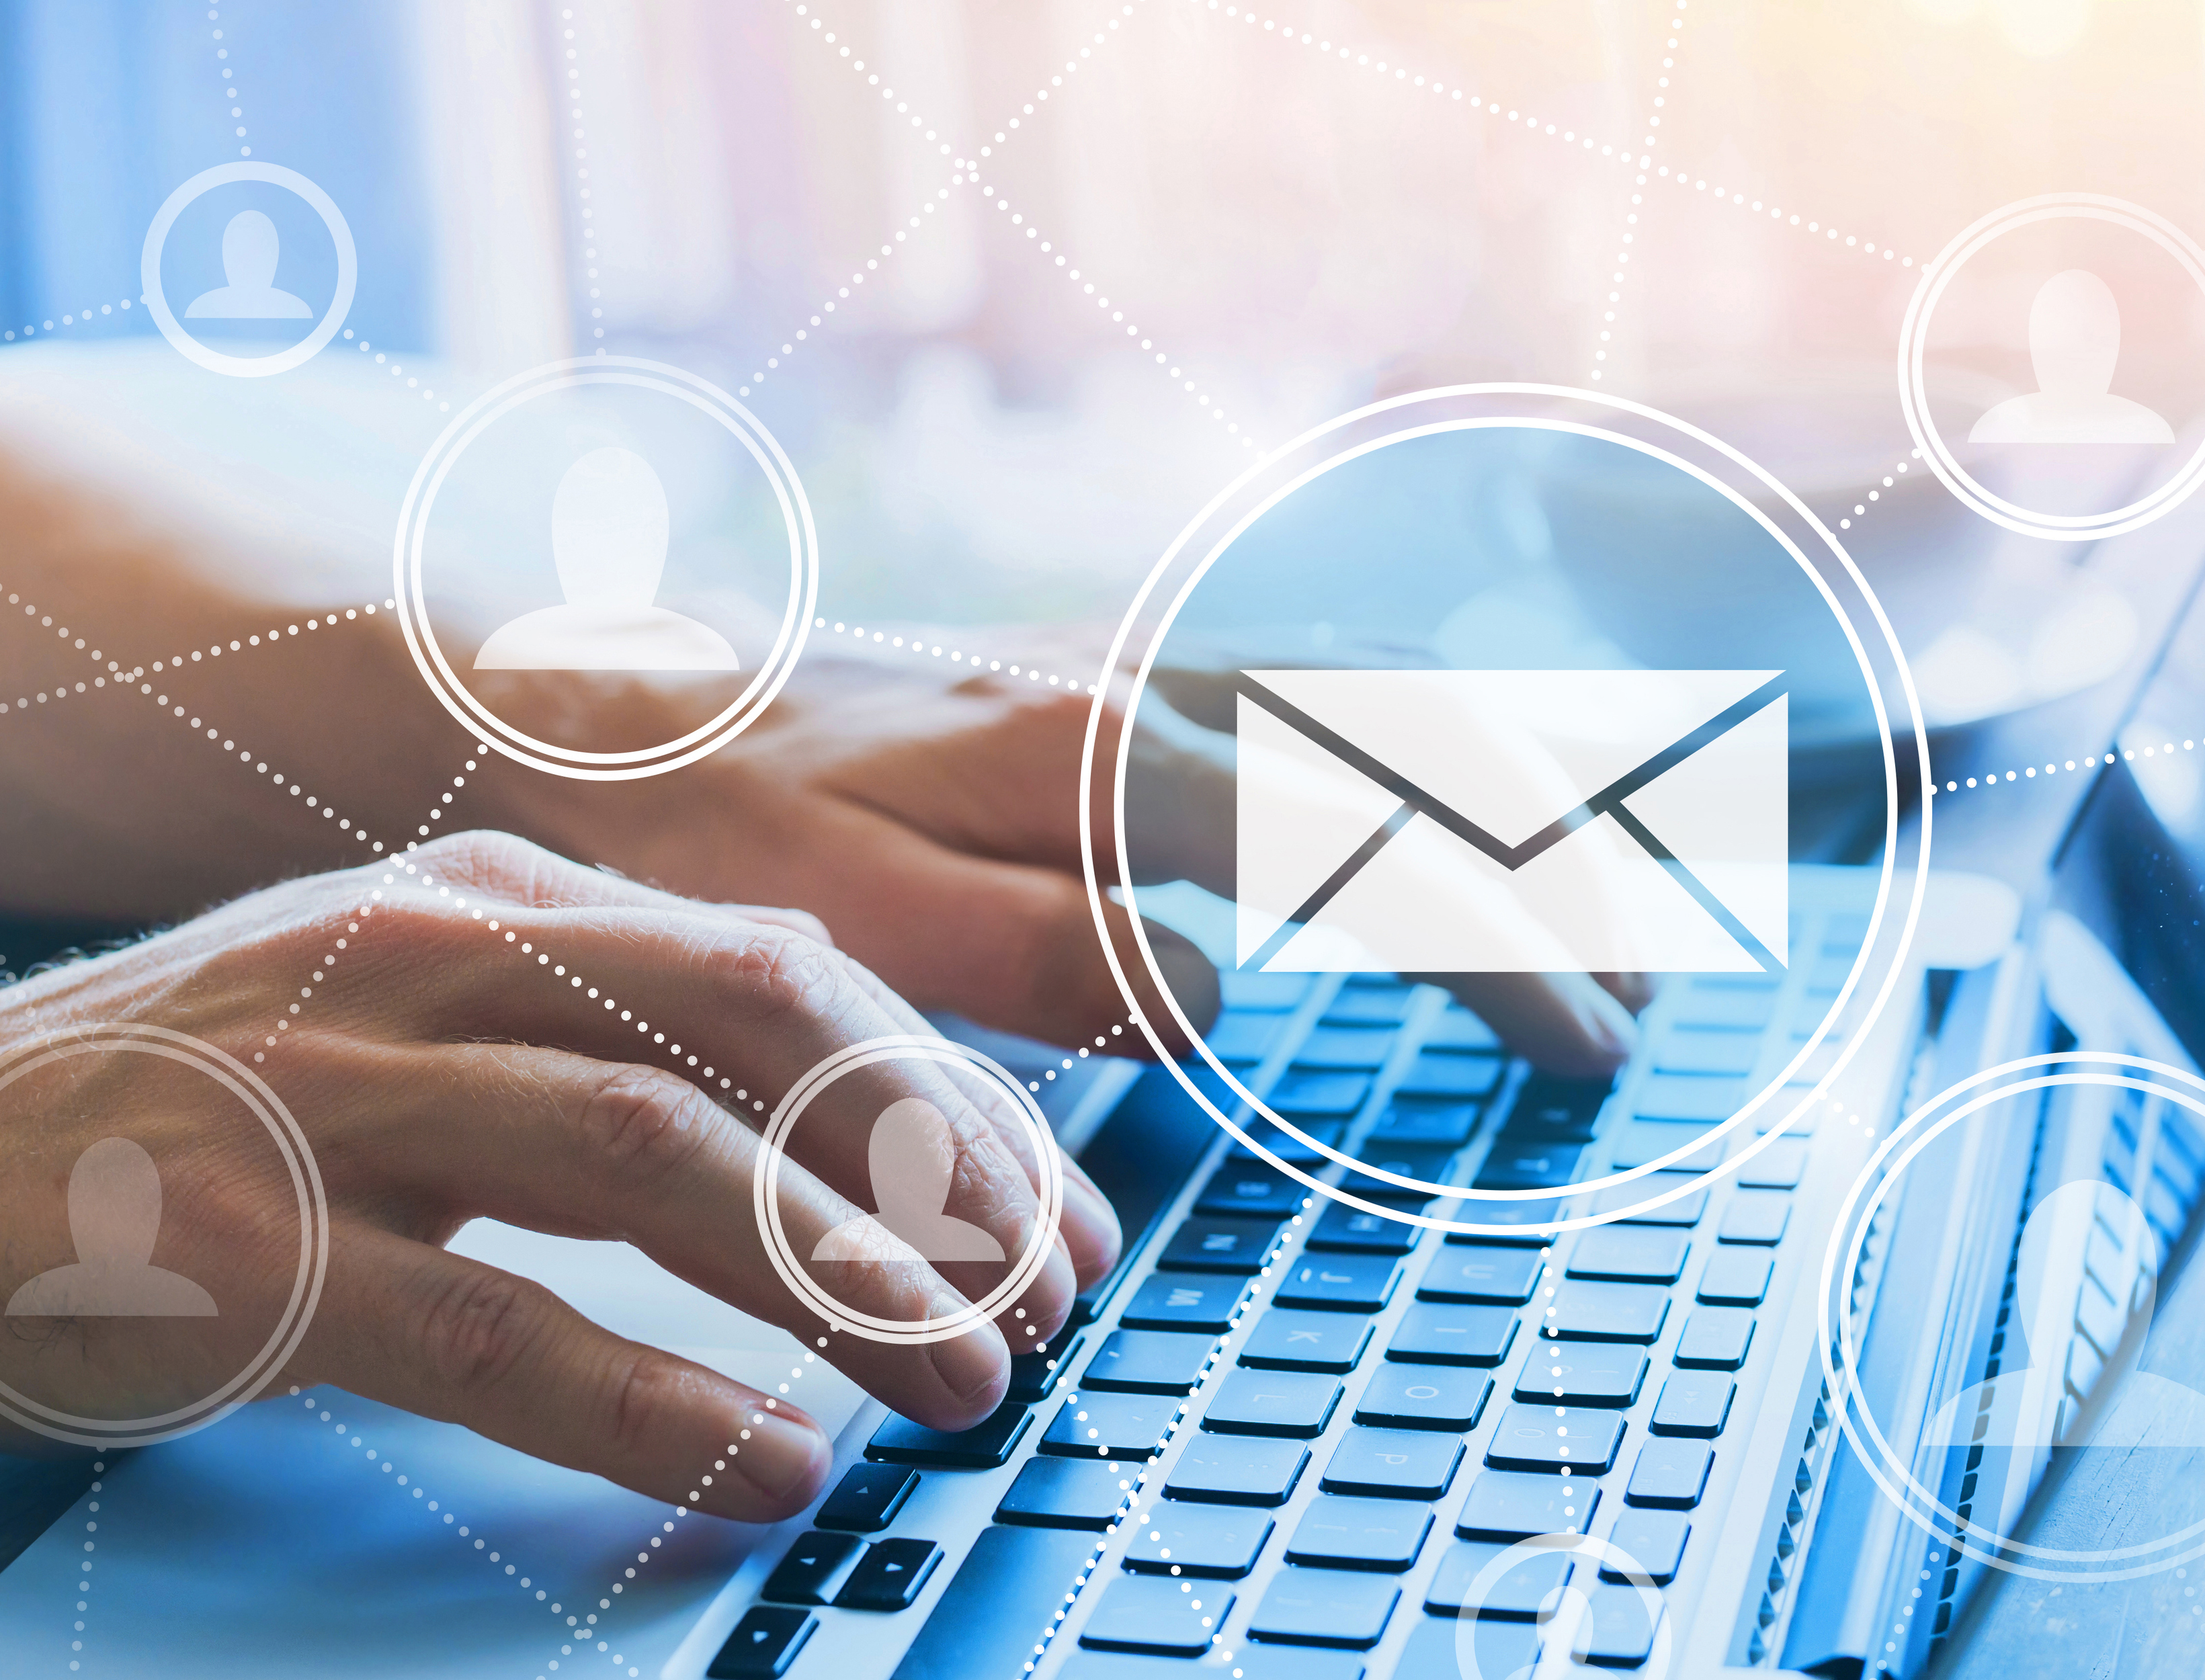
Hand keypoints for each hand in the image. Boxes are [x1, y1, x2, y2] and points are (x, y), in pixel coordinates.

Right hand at [0, 832, 1120, 1520]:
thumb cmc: (190, 1110)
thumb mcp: (420, 1024)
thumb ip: (608, 1049)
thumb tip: (831, 1149)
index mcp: (500, 897)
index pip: (791, 972)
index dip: (953, 1098)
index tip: (1057, 1214)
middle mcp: (434, 955)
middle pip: (761, 1031)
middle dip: (940, 1170)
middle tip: (1051, 1299)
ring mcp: (331, 1088)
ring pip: (655, 1159)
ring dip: (842, 1281)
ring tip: (965, 1384)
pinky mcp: (239, 1244)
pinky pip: (490, 1322)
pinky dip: (654, 1400)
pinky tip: (770, 1463)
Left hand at [487, 632, 1645, 1075]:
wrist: (560, 709)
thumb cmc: (692, 833)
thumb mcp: (854, 928)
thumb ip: (1053, 961)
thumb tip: (1223, 995)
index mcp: (1105, 756)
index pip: (1381, 848)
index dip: (1511, 951)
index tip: (1592, 1051)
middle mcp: (1136, 685)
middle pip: (1415, 747)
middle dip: (1556, 859)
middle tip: (1644, 981)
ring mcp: (1112, 666)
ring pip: (1365, 700)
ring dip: (1491, 785)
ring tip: (1592, 872)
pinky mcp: (1071, 681)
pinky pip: (1285, 695)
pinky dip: (1390, 745)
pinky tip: (1410, 787)